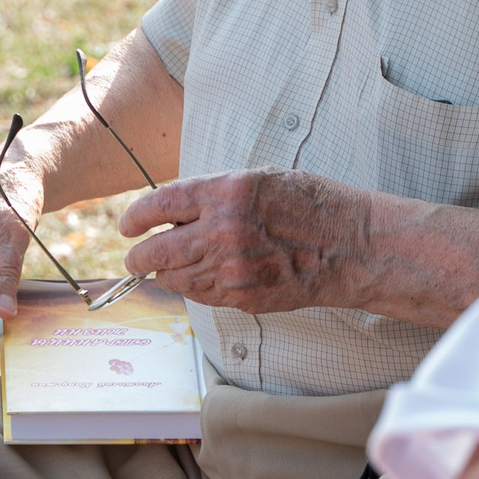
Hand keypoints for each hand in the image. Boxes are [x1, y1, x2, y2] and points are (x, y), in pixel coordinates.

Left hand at [117, 169, 373, 313]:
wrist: (350, 245)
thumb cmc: (311, 205)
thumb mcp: (258, 180)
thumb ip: (214, 195)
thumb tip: (175, 214)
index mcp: (226, 192)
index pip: (159, 205)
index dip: (136, 218)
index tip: (128, 226)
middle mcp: (222, 231)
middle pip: (155, 251)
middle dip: (139, 256)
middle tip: (135, 257)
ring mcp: (231, 269)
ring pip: (173, 279)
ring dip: (166, 273)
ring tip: (170, 267)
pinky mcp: (241, 298)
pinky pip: (200, 296)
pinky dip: (193, 287)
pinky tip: (203, 277)